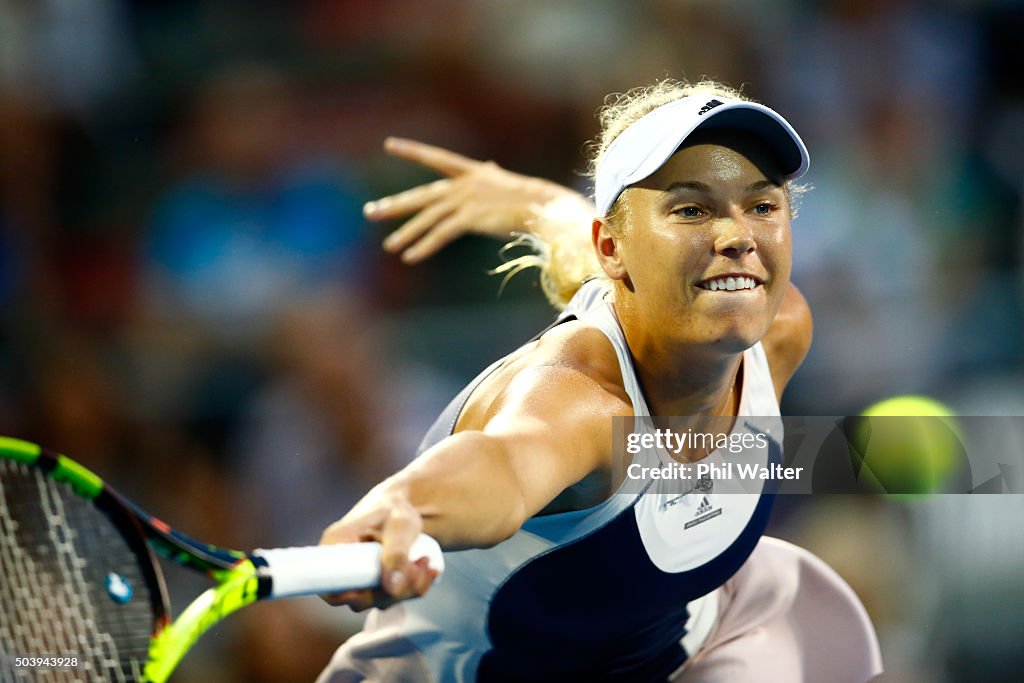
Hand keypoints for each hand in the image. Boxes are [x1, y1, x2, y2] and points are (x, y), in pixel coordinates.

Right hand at [318, 493, 438, 611]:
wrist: (405, 507)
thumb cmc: (397, 509)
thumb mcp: (400, 526)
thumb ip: (397, 553)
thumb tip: (392, 588)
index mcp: (335, 544)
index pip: (326, 582)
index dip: (343, 595)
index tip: (373, 590)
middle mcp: (341, 565)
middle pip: (357, 598)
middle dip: (393, 590)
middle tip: (419, 567)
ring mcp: (357, 577)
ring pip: (378, 599)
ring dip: (407, 588)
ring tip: (425, 561)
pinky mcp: (373, 584)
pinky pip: (391, 597)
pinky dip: (412, 589)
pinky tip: (428, 571)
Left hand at [367, 137, 590, 262]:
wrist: (545, 206)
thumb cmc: (531, 200)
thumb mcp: (504, 184)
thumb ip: (489, 178)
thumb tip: (488, 168)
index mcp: (473, 172)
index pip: (436, 158)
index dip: (412, 150)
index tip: (389, 145)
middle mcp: (465, 184)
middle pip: (422, 195)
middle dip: (395, 205)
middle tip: (371, 212)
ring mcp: (466, 200)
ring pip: (428, 218)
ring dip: (407, 233)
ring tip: (389, 246)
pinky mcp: (470, 218)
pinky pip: (440, 235)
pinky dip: (424, 246)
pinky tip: (410, 257)